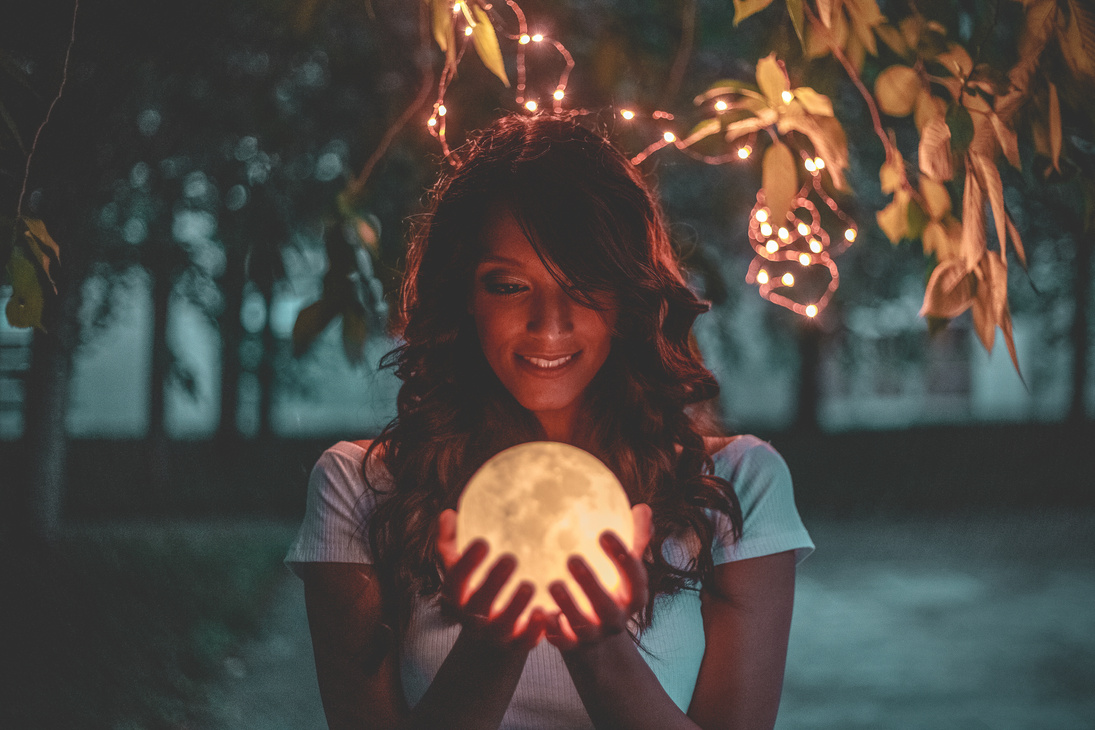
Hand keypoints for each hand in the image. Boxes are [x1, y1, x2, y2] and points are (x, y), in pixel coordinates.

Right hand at [437, 509, 547, 650]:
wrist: (489, 638)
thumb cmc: (476, 591)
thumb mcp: (461, 570)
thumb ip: (452, 544)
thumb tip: (448, 514)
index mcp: (457, 597)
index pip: (456, 581)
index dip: (467, 563)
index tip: (483, 541)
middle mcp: (473, 618)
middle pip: (479, 604)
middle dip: (493, 582)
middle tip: (510, 558)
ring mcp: (495, 634)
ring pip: (503, 625)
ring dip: (515, 606)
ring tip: (529, 584)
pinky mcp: (517, 645)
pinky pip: (526, 642)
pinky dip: (535, 630)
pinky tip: (546, 612)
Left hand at [545, 503, 652, 651]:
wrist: (594, 638)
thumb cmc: (608, 588)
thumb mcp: (622, 568)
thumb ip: (634, 540)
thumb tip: (644, 508)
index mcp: (632, 597)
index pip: (634, 579)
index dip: (623, 559)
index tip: (604, 533)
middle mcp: (615, 619)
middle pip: (608, 606)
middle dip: (591, 584)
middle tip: (572, 558)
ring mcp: (594, 635)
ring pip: (583, 626)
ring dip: (568, 606)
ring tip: (553, 584)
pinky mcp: (571, 646)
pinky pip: (561, 640)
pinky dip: (551, 628)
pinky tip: (538, 611)